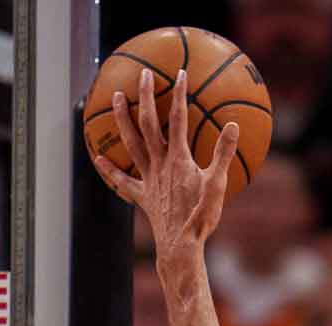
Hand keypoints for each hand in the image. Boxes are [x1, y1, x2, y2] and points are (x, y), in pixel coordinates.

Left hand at [94, 67, 240, 258]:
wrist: (180, 245)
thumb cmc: (201, 217)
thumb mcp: (218, 184)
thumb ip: (223, 154)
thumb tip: (233, 125)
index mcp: (179, 158)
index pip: (178, 119)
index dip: (179, 94)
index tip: (180, 73)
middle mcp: (159, 164)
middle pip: (148, 123)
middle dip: (145, 96)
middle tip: (143, 75)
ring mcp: (147, 179)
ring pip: (130, 143)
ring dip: (122, 119)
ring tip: (115, 97)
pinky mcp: (142, 196)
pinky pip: (122, 180)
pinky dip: (109, 169)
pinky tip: (97, 158)